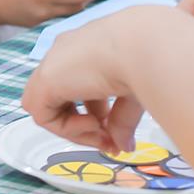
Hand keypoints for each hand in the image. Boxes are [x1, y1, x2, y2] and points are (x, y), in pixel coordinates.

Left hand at [19, 5, 176, 153]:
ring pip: (49, 108)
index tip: (115, 133)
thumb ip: (122, 119)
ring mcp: (53, 64)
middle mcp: (66, 53)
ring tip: (103, 134)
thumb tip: (124, 147)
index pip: (81, 84)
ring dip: (76, 130)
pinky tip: (94, 124)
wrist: (146, 45)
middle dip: (86, 125)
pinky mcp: (45, 80)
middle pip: (63, 97)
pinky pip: (43, 116)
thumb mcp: (135, 93)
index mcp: (87, 47)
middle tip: (109, 143)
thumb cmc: (150, 60)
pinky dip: (67, 129)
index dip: (97, 113)